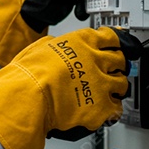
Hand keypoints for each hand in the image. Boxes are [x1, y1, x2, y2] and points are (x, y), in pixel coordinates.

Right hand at [0, 26, 141, 148]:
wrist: (27, 97)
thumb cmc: (27, 74)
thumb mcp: (40, 46)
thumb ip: (57, 45)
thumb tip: (58, 46)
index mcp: (83, 42)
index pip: (112, 37)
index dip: (116, 43)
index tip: (118, 46)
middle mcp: (96, 60)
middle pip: (121, 60)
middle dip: (117, 66)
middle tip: (113, 70)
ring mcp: (101, 84)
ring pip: (122, 84)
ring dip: (116, 88)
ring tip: (109, 92)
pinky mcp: (101, 107)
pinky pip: (116, 109)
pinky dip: (111, 111)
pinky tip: (105, 111)